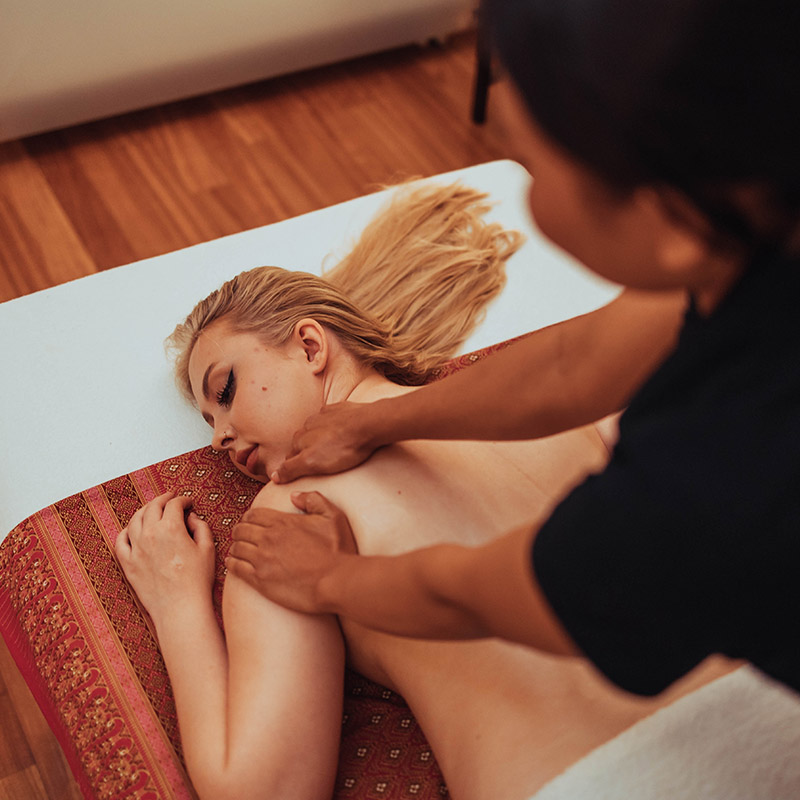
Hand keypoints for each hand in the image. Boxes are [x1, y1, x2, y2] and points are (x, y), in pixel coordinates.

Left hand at [115, 492, 215, 622]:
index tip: (189, 503)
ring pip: (135, 519)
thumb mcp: (208, 549)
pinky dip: (126, 531)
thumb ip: (201, 527)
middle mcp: (150, 534)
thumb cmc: (198, 581)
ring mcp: (136, 549)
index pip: (175, 504)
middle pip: (153, 507)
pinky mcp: (128, 564)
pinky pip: (120, 541)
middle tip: (171, 498)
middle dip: (164, 499)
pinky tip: (133, 529)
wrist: (181, 608)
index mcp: (171, 528)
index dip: (183, 500)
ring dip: (145, 510)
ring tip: (152, 509)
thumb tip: (191, 517)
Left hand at [227, 492, 356, 613]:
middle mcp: (268, 538)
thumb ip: (314, 499)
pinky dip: (232, 563)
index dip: (249, 517)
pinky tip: (233, 563)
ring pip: (237, 548)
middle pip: (241, 530)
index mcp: (283, 522)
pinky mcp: (260, 580)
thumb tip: (294, 495)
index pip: (254, 514)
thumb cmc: (338, 550)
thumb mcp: (333, 516)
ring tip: (237, 549)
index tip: (249, 521)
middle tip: (240, 535)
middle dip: (239, 530)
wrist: (336, 581)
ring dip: (235, 546)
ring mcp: (262, 559)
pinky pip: (236, 568)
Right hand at [271, 402, 377, 482]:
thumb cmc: (343, 446)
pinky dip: (333, 427)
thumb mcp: (313, 463)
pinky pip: (331, 419)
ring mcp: (324, 415)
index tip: (300, 474)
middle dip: (305, 452)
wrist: (369, 424)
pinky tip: (342, 433)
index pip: (290, 457)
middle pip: (302, 443)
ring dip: (319, 439)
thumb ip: (291, 469)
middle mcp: (308, 425)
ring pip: (316, 430)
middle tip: (317, 464)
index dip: (293, 467)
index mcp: (300, 439)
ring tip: (332, 450)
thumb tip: (274, 476)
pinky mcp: (339, 409)